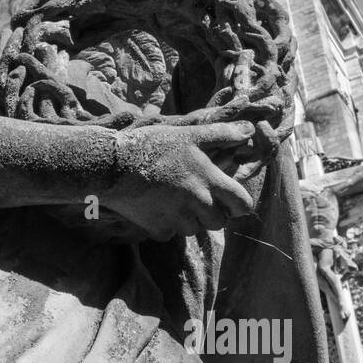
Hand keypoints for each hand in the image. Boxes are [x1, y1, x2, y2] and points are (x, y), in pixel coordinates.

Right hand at [103, 121, 255, 239]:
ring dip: (192, 219)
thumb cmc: (153, 145)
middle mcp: (197, 204)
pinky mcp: (158, 229)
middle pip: (220, 223)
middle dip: (214, 213)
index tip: (230, 199)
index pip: (243, 206)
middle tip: (199, 197)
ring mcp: (177, 219)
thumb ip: (223, 133)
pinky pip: (172, 233)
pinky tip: (157, 206)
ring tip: (176, 199)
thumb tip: (250, 129)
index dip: (240, 204)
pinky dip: (168, 224)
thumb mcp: (190, 134)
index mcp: (209, 182)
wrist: (113, 165)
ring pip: (196, 230)